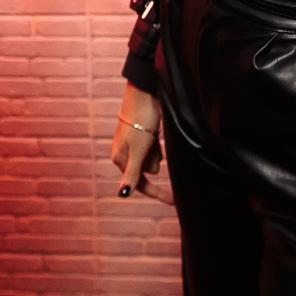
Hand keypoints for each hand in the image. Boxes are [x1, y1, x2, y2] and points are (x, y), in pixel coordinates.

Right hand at [109, 83, 163, 198]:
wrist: (144, 94)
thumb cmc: (140, 122)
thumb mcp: (138, 151)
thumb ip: (131, 174)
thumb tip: (122, 195)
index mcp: (120, 159)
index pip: (140, 184)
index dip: (158, 193)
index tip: (175, 201)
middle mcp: (125, 154)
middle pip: (148, 170)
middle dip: (154, 160)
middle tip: (151, 141)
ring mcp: (133, 145)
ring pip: (153, 159)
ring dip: (157, 151)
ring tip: (153, 134)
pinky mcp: (142, 136)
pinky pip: (155, 149)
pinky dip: (158, 145)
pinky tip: (156, 133)